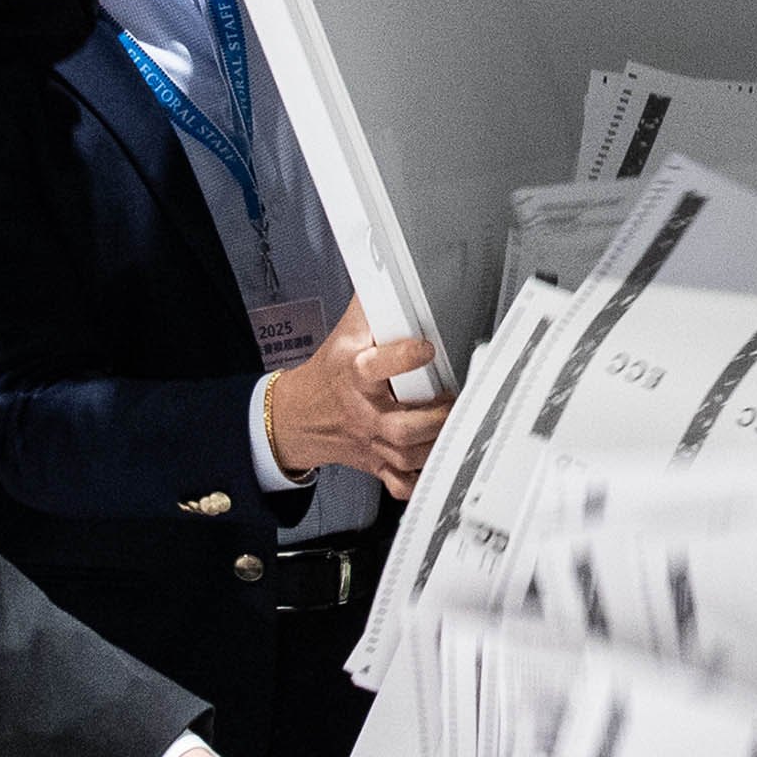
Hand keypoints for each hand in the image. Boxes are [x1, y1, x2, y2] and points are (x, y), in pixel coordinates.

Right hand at [267, 297, 452, 495]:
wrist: (297, 418)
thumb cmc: (328, 374)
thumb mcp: (343, 335)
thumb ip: (370, 307)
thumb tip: (387, 272)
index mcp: (354, 376)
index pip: (376, 367)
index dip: (404, 358)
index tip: (427, 347)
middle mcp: (364, 413)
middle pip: (401, 425)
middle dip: (435, 415)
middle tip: (455, 397)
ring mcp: (372, 444)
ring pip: (410, 456)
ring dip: (438, 443)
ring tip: (458, 424)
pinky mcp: (377, 464)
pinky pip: (401, 484)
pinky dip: (422, 480)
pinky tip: (438, 462)